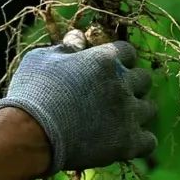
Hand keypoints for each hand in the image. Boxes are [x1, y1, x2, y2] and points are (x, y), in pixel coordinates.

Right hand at [0, 41, 156, 173]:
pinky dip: (139, 140)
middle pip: (144, 78)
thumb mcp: (41, 59)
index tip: (107, 66)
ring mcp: (128, 114)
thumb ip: (65, 47)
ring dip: (136, 110)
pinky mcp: (128, 143)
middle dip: (130, 82)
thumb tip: (78, 36)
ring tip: (118, 117)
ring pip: (149, 108)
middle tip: (111, 92)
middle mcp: (122, 84)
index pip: (127, 51)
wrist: (30, 133)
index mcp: (104, 59)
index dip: (117, 58)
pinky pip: (149, 141)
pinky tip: (124, 140)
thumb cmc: (32, 91)